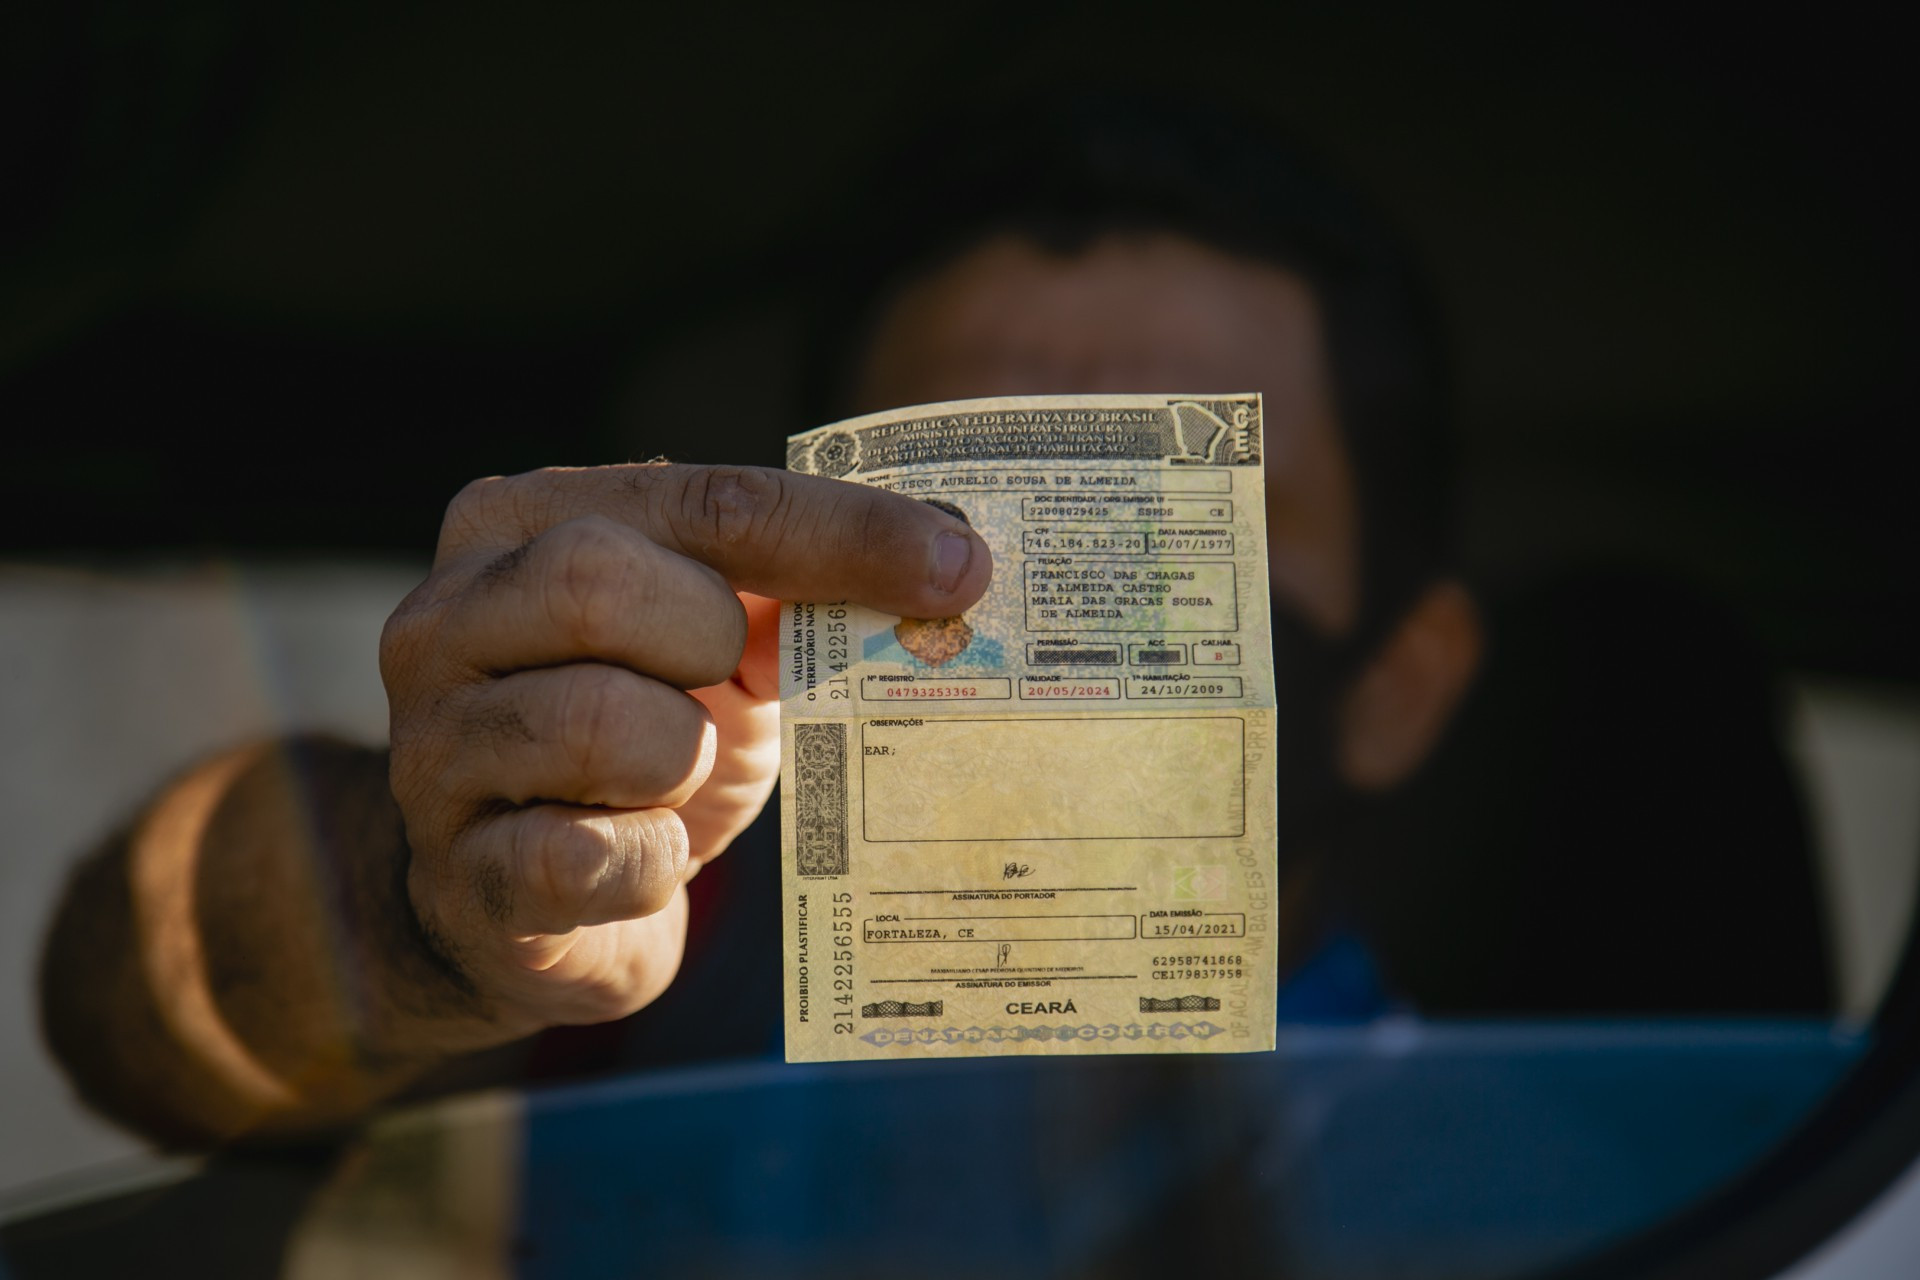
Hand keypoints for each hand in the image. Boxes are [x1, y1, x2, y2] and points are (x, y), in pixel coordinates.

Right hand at [378, 463, 990, 1044]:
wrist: (526, 901)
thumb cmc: (636, 738)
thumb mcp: (704, 639)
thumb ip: (784, 586)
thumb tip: (947, 571)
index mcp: (515, 526)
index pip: (701, 500)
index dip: (840, 532)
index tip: (960, 566)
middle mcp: (446, 622)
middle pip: (600, 581)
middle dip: (713, 641)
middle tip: (741, 686)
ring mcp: (436, 753)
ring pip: (601, 722)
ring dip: (684, 761)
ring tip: (676, 779)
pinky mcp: (467, 879)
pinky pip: (589, 857)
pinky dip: (656, 859)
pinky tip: (654, 854)